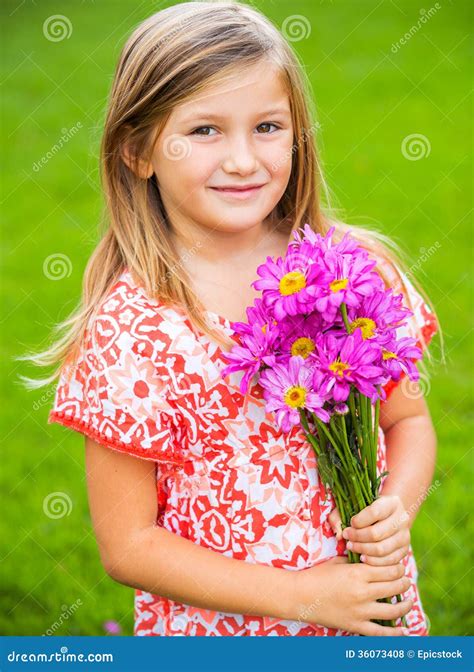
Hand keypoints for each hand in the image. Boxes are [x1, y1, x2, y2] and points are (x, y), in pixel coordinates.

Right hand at [292, 556, 411, 635]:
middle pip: (394, 587)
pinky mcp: (355, 625)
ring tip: (409, 601)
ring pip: (392, 610)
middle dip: (404, 583)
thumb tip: (372, 558)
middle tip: (406, 580)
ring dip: (405, 605)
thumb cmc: (318, 575)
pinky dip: (394, 632)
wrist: (300, 595)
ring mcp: (360, 611)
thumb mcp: (338, 562)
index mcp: (357, 573)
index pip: (388, 570)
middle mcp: (362, 592)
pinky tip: (403, 629)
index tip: (400, 567)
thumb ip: (356, 561)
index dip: (398, 568)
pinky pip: (380, 632)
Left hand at [339, 495, 410, 565]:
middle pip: (377, 533)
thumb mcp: (353, 506)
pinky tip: (362, 557)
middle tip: (347, 538)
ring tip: (352, 547)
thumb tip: (339, 535)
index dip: (359, 521)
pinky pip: (388, 561)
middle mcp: (402, 519)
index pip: (374, 512)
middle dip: (357, 537)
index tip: (349, 524)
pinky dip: (373, 561)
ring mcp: (405, 536)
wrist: (388, 517)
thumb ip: (340, 516)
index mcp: (392, 503)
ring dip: (363, 550)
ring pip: (382, 549)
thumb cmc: (367, 511)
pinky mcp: (404, 551)